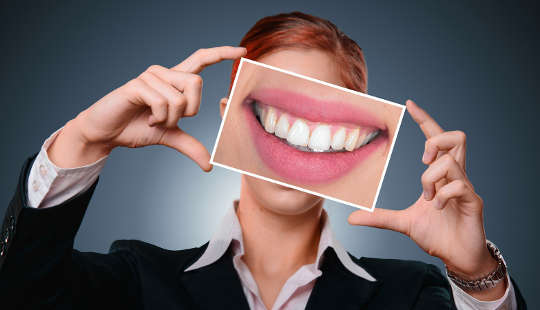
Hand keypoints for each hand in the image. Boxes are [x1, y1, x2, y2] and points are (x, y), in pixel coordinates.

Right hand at [48, 46, 245, 169]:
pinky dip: (159, 118)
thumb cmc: (136, 128)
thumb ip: (190, 145)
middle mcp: (164, 72)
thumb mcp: (169, 137)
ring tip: (154, 119)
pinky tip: (147, 118)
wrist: (107, 134)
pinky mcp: (137, 84)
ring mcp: (150, 76)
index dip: (222, 54)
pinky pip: (163, 102)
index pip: (201, 59)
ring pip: (180, 97)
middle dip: (189, 110)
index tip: (243, 51)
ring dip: (170, 118)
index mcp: (174, 80)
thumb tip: (209, 165)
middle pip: (196, 83)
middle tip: (169, 120)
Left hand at [348, 100, 506, 299]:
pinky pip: (460, 186)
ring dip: (431, 177)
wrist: (456, 257)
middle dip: (435, 141)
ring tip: (428, 197)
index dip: (424, 120)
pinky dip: (442, 196)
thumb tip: (351, 218)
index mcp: (440, 175)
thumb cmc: (436, 234)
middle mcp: (455, 175)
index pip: (436, 138)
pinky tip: (437, 209)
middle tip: (422, 160)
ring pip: (451, 161)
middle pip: (457, 137)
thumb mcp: (402, 222)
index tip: (409, 104)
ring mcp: (466, 187)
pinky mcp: (473, 202)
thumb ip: (379, 217)